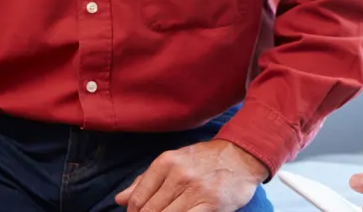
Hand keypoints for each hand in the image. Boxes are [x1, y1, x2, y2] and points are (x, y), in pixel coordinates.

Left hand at [114, 139, 268, 211]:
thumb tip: (120, 199)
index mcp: (166, 162)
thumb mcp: (174, 161)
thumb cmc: (206, 160)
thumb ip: (145, 180)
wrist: (242, 156)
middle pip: (150, 211)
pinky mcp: (211, 205)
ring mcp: (196, 191)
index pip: (138, 198)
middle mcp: (179, 175)